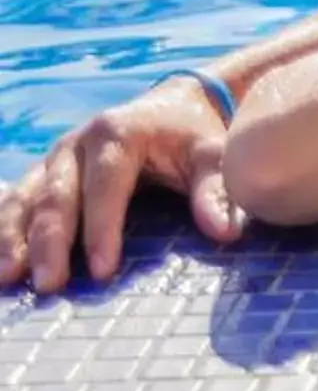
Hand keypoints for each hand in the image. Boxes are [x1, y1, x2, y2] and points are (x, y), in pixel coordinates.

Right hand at [0, 78, 246, 294]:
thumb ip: (216, 191)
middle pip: (55, 195)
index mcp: (116, 135)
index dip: (102, 229)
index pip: (104, 187)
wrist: (176, 105)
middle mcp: (76, 145)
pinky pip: (14, 200)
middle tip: (49, 285)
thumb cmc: (194, 135)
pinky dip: (4, 228)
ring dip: (12, 238)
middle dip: (49, 243)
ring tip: (6, 277)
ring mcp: (55, 158)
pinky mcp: (44, 172)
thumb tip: (223, 233)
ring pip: (24, 198)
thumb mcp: (212, 155)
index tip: (103, 271)